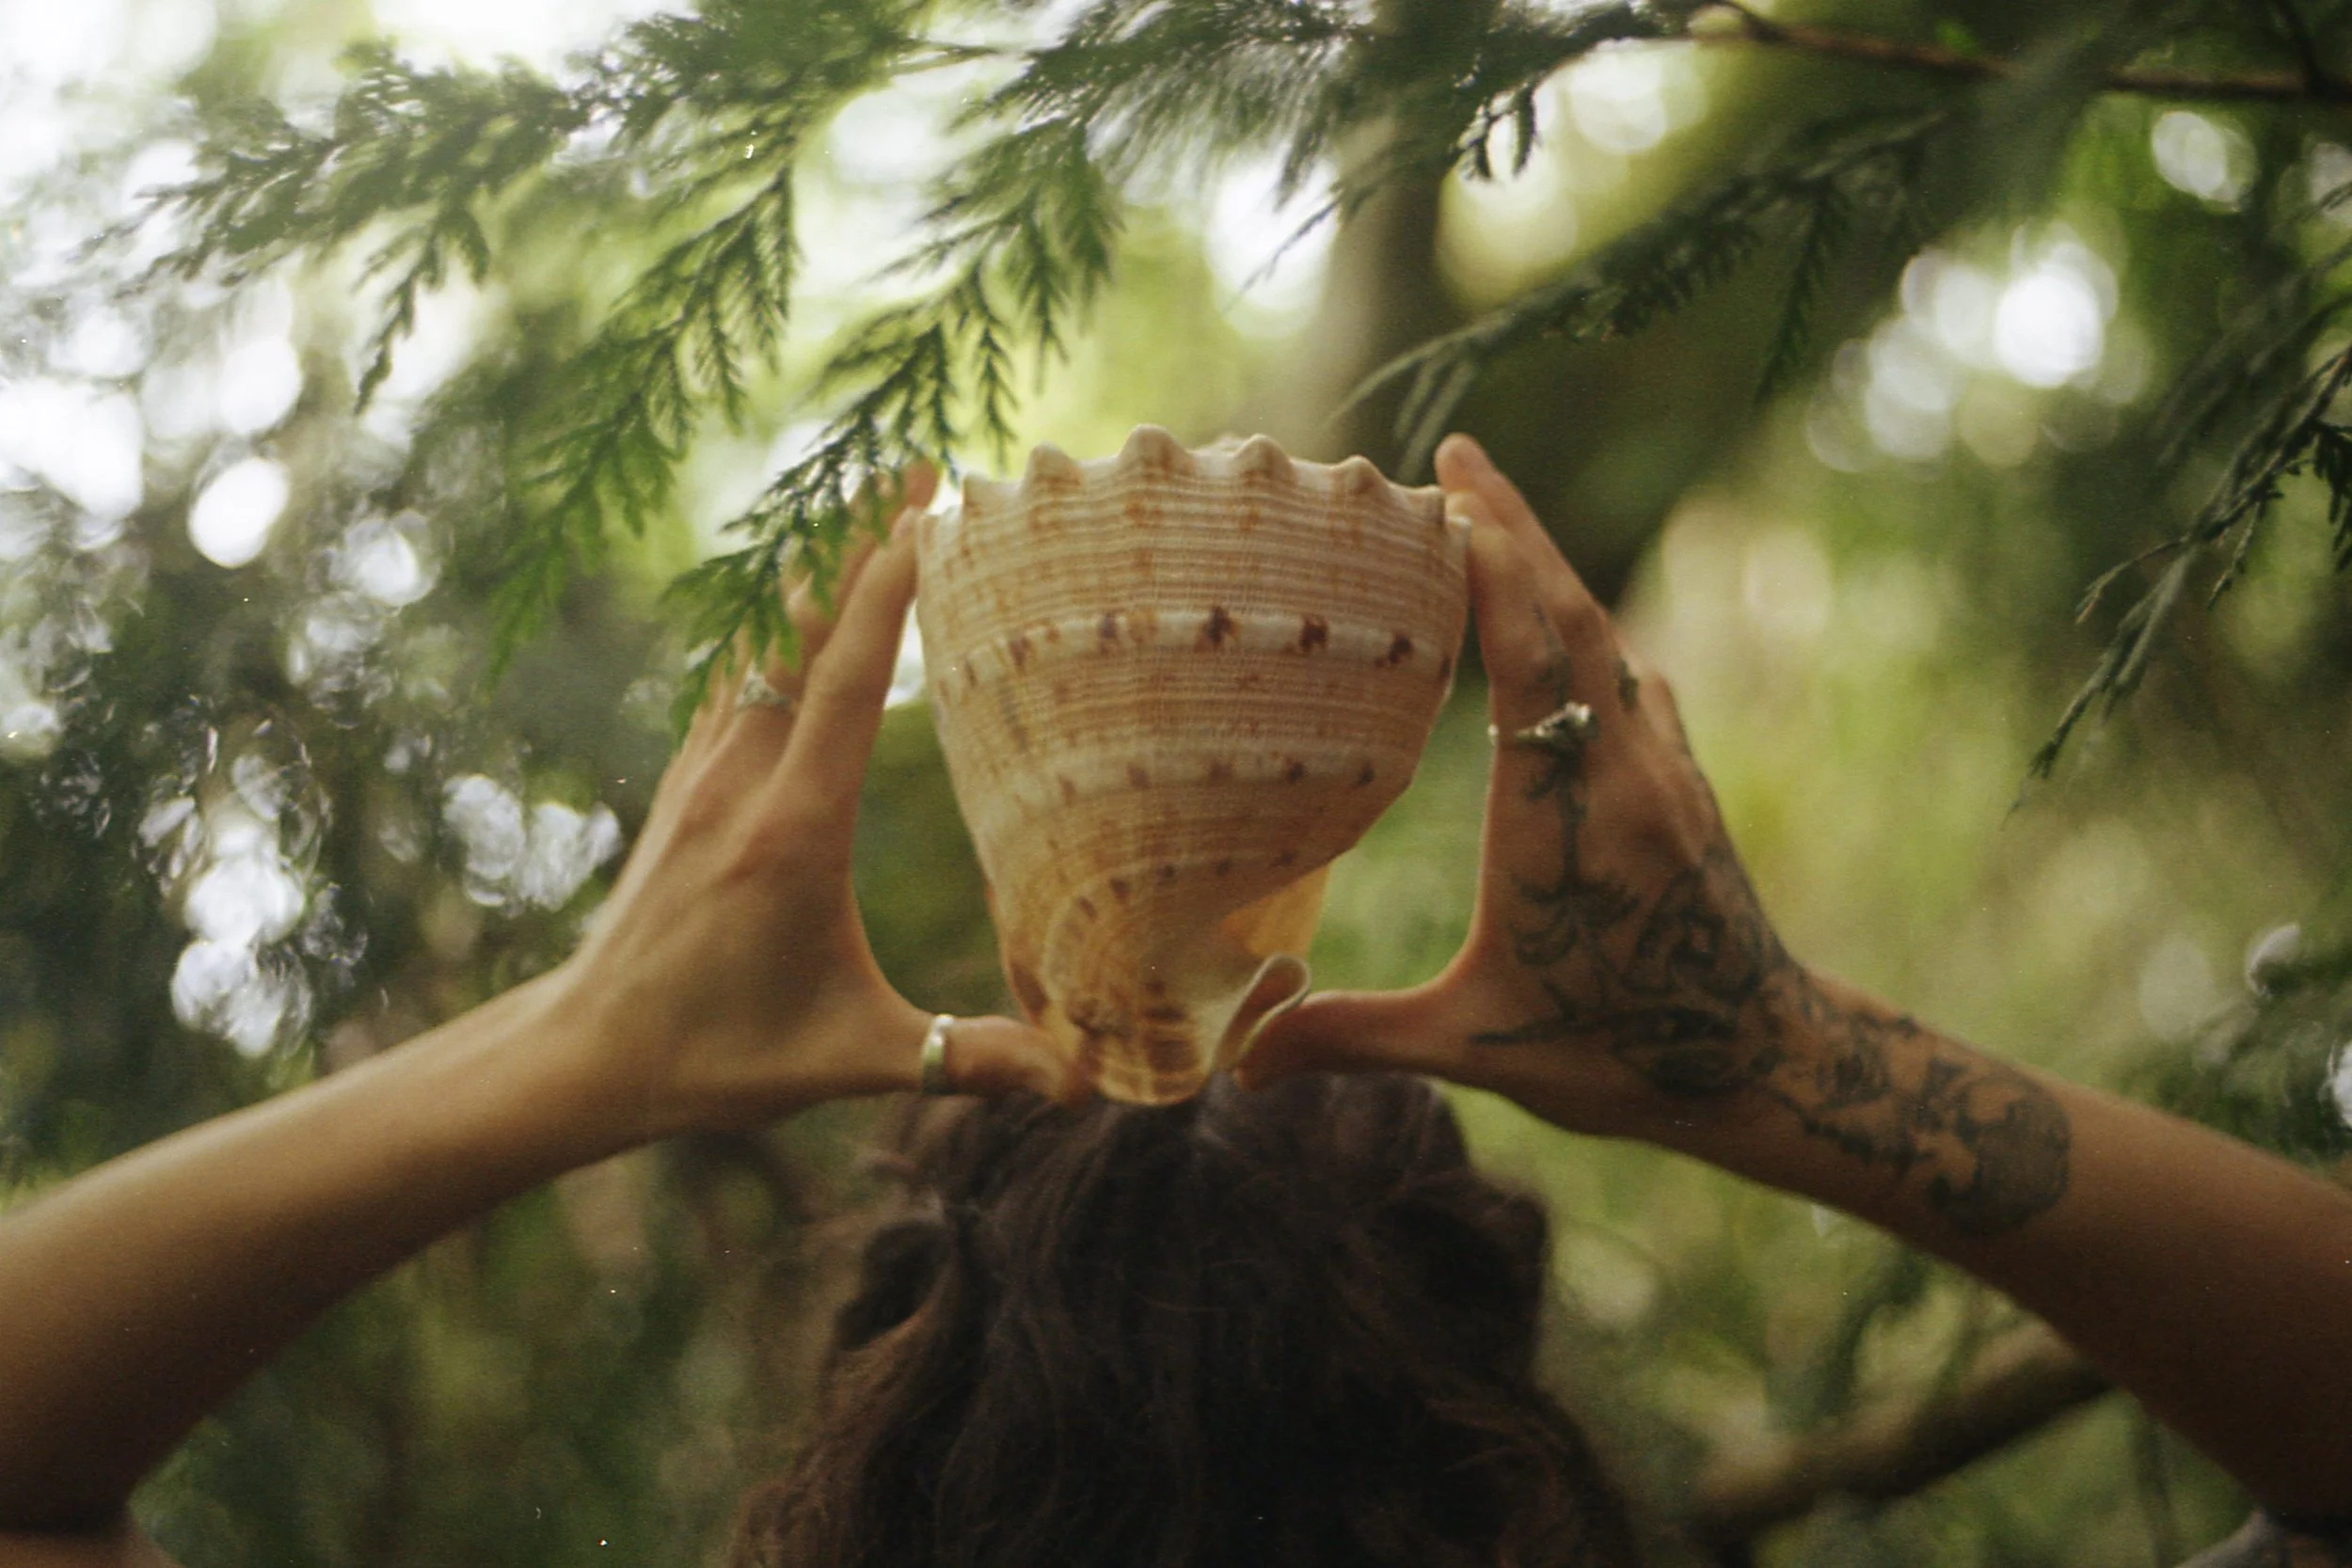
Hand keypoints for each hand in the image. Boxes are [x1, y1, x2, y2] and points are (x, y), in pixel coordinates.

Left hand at [548, 469, 1084, 1140]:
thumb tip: (1077, 1084)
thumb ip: (963, 1061)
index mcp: (792, 827)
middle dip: (859, 540)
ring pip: (762, 640)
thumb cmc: (717, 1056)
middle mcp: (742, 777)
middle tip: (912, 462)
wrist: (585, 1053)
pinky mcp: (688, 783)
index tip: (929, 509)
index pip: (851, 678)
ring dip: (817, 569)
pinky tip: (796, 601)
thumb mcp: (849, 1062)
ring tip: (867, 504)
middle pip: (804, 627)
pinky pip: (737, 673)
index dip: (890, 587)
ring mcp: (705, 772)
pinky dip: (777, 620)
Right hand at [1238, 435, 1800, 1136]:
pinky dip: (1590, 632)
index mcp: (1562, 818)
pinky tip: (1572, 630)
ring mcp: (1662, 771)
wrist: (1767, 1065)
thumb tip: (1237, 1064)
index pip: (1532, 661)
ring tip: (1494, 513)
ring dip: (1552, 568)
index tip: (1450, 494)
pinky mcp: (1684, 786)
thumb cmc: (1617, 1057)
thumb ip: (1354, 1039)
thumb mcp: (1475, 1047)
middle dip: (1514, 527)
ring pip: (1608, 638)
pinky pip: (1633, 680)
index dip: (1494, 573)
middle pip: (1573, 615)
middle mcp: (1621, 773)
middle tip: (1457, 452)